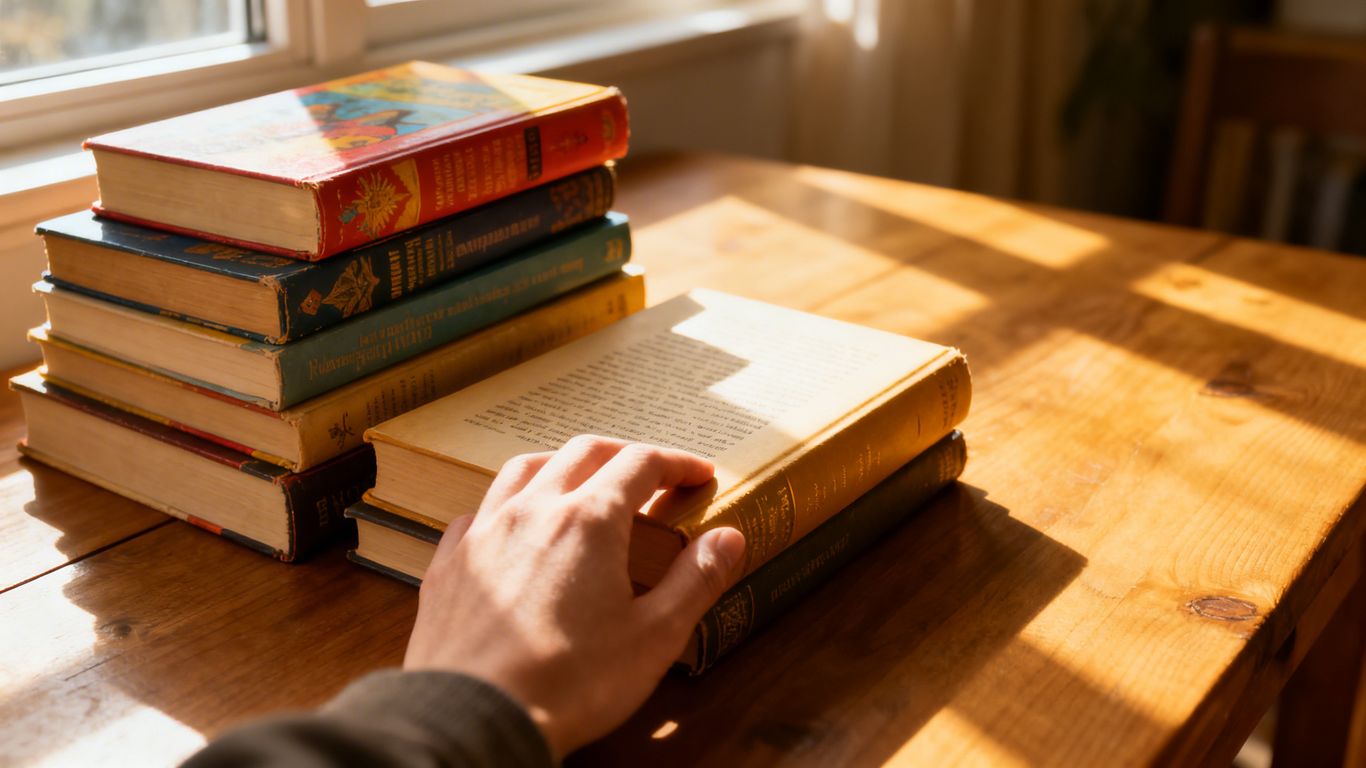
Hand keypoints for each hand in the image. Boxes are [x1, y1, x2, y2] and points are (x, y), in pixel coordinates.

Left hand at [403, 435, 746, 757]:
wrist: (477, 717)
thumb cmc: (570, 684)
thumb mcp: (655, 637)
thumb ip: (696, 581)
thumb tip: (728, 538)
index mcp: (590, 520)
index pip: (642, 463)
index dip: (677, 462)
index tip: (699, 474)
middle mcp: (534, 510)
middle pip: (584, 452)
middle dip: (624, 453)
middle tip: (651, 473)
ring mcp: (485, 532)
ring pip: (524, 469)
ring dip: (561, 464)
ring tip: (582, 480)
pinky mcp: (449, 564)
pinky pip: (478, 512)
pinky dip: (505, 505)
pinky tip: (512, 526)